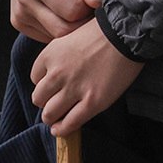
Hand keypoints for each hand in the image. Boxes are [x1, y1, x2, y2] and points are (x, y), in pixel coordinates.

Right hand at [11, 0, 104, 41]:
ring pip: (54, 36)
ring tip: (71, 4)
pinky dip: (57, 26)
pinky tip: (60, 9)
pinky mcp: (18, 22)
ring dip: (68, 25)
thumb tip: (96, 1)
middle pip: (63, 30)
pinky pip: (45, 36)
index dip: (86, 7)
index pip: (71, 12)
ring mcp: (19, 13)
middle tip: (85, 5)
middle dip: (79, 21)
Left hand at [30, 18, 142, 136]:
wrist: (127, 33)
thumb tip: (53, 76)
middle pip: (38, 98)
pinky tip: (61, 129)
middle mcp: (57, 73)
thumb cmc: (102, 33)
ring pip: (49, 114)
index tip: (54, 85)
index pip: (34, 78)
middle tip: (55, 102)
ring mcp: (74, 89)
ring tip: (58, 117)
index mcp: (50, 55)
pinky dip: (62, 129)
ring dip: (52, 117)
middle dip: (46, 101)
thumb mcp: (70, 37)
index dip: (44, 83)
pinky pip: (70, 123)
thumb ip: (58, 57)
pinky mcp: (92, 102)